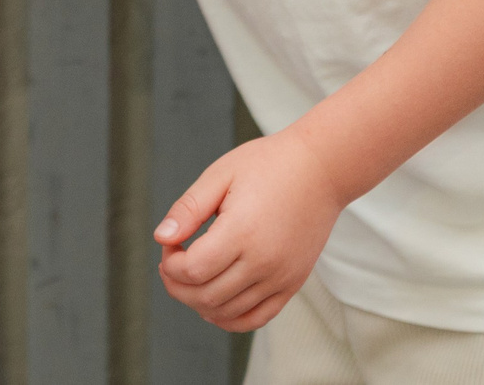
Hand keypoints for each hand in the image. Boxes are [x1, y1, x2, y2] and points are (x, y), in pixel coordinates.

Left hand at [153, 130, 346, 332]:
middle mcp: (264, 262)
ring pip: (228, 313)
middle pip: (206, 297)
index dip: (170, 263)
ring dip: (198, 302)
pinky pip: (256, 319)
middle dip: (177, 285)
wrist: (321, 169)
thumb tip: (161, 238)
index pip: (192, 271)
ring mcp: (281, 278)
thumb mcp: (220, 175)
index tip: (170, 244)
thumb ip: (188, 209)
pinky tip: (213, 303)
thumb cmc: (268, 165)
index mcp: (242, 232)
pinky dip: (229, 318)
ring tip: (191, 276)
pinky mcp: (293, 284)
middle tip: (172, 261)